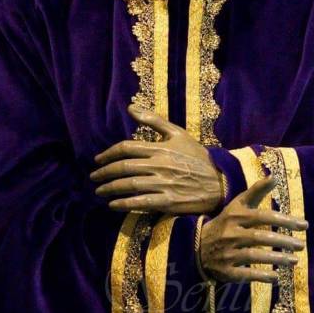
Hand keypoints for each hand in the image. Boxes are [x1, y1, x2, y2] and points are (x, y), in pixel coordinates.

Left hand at [89, 103, 223, 213]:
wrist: (220, 182)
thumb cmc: (198, 157)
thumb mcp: (178, 134)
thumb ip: (154, 120)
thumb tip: (129, 107)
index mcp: (161, 148)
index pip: (127, 148)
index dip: (108, 154)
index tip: (98, 160)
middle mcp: (160, 165)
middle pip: (124, 167)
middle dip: (105, 172)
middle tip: (93, 177)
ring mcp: (164, 184)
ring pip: (129, 185)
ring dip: (110, 188)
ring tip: (99, 191)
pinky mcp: (168, 201)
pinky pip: (141, 202)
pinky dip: (124, 203)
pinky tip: (112, 204)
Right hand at [199, 175, 307, 283]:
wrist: (198, 246)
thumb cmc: (227, 223)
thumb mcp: (238, 205)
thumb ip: (257, 191)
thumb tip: (275, 176)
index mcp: (235, 216)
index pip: (262, 216)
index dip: (284, 221)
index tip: (304, 225)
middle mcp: (230, 234)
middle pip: (259, 237)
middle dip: (282, 241)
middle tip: (301, 245)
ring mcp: (226, 253)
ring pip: (253, 256)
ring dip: (276, 259)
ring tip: (295, 260)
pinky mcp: (225, 270)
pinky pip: (244, 274)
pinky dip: (260, 276)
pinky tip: (276, 278)